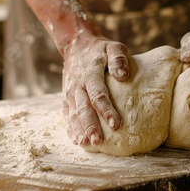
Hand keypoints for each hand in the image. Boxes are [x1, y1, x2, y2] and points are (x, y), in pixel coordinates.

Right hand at [61, 31, 129, 145]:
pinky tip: (77, 141)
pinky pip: (66, 115)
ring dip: (79, 130)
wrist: (77, 46)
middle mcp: (77, 85)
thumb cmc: (101, 49)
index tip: (116, 124)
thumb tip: (123, 76)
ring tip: (87, 144)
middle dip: (90, 126)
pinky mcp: (66, 98)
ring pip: (73, 114)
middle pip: (83, 108)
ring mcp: (69, 93)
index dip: (106, 110)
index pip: (98, 94)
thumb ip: (119, 59)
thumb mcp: (113, 47)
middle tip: (99, 141)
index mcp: (90, 73)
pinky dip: (70, 128)